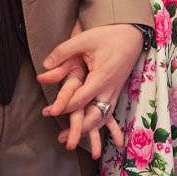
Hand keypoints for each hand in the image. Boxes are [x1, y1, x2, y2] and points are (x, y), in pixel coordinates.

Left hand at [37, 23, 142, 158]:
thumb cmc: (108, 35)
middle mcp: (110, 88)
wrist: (132, 34)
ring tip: (72, 141)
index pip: (80, 99)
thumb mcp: (84, 40)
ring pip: (102, 118)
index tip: (49, 112)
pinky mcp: (116, 91)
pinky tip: (110, 141)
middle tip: (61, 138)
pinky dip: (107, 127)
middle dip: (78, 129)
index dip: (63, 107)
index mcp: (101, 77)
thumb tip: (44, 66)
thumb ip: (63, 52)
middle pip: (94, 115)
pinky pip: (110, 113)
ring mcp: (115, 91)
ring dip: (89, 132)